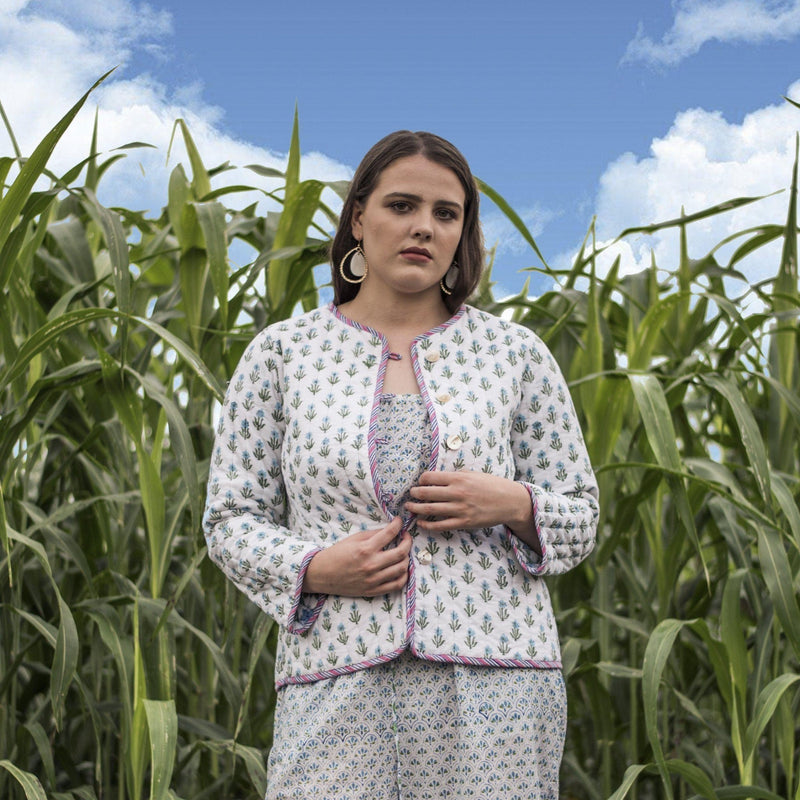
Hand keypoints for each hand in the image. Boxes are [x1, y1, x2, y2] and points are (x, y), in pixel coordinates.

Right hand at [303, 517, 411, 596]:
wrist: (322, 574)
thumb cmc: (337, 554)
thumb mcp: (353, 539)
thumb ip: (372, 534)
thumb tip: (389, 530)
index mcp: (365, 549)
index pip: (389, 534)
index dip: (398, 525)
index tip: (400, 522)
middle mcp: (371, 565)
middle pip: (401, 552)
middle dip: (408, 541)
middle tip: (405, 537)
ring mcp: (373, 579)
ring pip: (402, 568)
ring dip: (406, 557)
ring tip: (403, 552)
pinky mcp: (373, 590)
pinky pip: (396, 585)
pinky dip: (403, 576)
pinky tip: (401, 569)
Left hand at [405, 471, 540, 552]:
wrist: (510, 501)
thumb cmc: (491, 485)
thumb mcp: (473, 474)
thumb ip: (455, 476)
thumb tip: (437, 478)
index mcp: (459, 478)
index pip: (430, 477)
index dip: (421, 480)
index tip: (419, 482)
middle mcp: (457, 493)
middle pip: (426, 493)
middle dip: (414, 494)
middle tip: (410, 494)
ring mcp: (460, 509)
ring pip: (430, 509)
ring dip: (416, 508)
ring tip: (409, 507)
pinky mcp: (464, 522)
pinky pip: (440, 525)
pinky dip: (428, 524)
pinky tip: (421, 523)